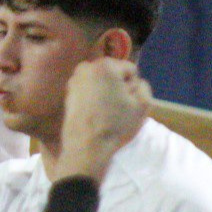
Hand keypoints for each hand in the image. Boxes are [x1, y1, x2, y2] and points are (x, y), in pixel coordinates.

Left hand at [57, 58, 151, 180]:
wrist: (86, 145)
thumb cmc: (116, 124)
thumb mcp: (143, 105)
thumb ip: (143, 86)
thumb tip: (134, 82)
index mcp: (105, 66)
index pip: (130, 70)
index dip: (133, 87)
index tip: (128, 102)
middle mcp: (86, 67)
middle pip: (114, 74)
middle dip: (118, 87)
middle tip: (118, 107)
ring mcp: (74, 80)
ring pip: (101, 82)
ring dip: (107, 92)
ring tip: (107, 112)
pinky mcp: (68, 93)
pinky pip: (90, 90)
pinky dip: (94, 98)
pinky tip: (96, 113)